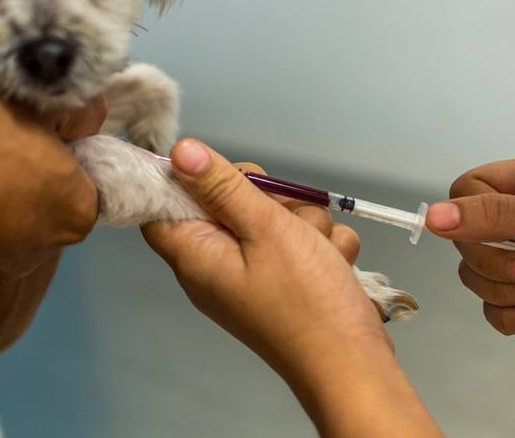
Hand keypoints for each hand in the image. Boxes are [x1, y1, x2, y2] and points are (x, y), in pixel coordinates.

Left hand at [142, 139, 440, 436]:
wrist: (352, 363)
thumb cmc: (305, 298)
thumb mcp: (264, 229)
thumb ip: (222, 186)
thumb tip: (179, 151)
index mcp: (196, 254)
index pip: (162, 206)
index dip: (186, 181)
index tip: (222, 173)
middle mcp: (216, 265)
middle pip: (223, 204)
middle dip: (267, 197)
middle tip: (285, 213)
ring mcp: (251, 275)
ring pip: (270, 219)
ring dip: (303, 223)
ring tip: (317, 248)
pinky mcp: (282, 282)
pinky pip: (296, 243)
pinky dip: (318, 247)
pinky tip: (332, 262)